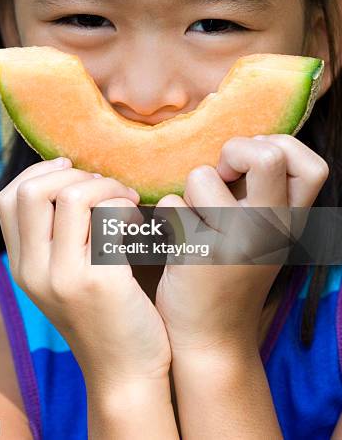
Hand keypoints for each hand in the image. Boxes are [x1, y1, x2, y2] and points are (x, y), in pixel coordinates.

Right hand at [0, 158, 171, 391]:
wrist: (125, 373)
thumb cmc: (102, 316)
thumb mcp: (61, 280)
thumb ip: (53, 239)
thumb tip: (68, 179)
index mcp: (22, 267)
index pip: (9, 199)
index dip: (40, 173)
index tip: (72, 170)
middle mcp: (34, 271)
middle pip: (33, 191)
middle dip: (77, 176)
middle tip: (107, 188)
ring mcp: (65, 277)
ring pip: (73, 197)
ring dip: (108, 187)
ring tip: (128, 201)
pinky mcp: (101, 281)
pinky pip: (111, 217)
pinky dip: (128, 207)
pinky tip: (140, 224)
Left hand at [154, 134, 328, 354]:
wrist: (212, 336)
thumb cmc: (232, 273)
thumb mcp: (265, 235)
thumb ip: (264, 193)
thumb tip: (243, 145)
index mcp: (290, 223)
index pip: (314, 165)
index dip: (279, 147)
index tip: (251, 165)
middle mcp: (271, 230)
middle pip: (268, 156)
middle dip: (235, 149)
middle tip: (223, 176)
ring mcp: (237, 243)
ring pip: (202, 176)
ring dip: (190, 191)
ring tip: (195, 218)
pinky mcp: (200, 255)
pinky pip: (172, 205)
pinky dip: (168, 215)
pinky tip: (177, 239)